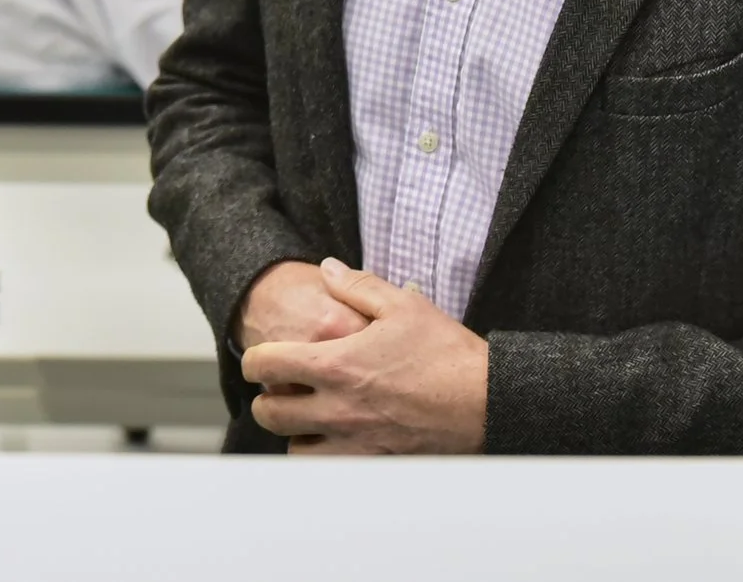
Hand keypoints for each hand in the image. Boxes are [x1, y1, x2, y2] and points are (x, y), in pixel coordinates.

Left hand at [240, 258, 488, 453]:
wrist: (488, 402)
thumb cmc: (447, 353)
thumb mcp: (402, 305)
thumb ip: (357, 284)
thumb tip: (326, 269)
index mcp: (336, 364)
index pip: (264, 367)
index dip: (254, 360)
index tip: (262, 359)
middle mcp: (337, 408)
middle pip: (269, 414)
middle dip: (267, 399)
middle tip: (282, 389)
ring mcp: (355, 442)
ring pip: (295, 449)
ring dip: (294, 433)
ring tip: (308, 418)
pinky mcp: (375, 465)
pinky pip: (330, 472)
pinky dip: (323, 458)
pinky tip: (335, 442)